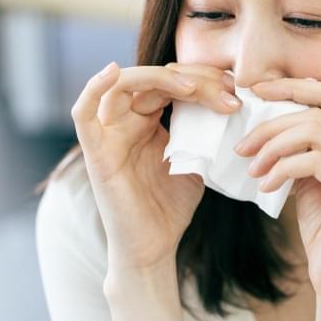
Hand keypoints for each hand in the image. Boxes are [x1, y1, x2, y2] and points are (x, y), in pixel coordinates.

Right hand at [71, 62, 239, 270]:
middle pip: (154, 79)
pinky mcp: (96, 154)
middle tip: (229, 93)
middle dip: (194, 80)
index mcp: (148, 121)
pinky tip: (111, 71)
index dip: (204, 79)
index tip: (237, 92)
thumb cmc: (170, 208)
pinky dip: (93, 88)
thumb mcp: (196, 163)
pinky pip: (82, 114)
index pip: (172, 83)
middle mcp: (126, 122)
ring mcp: (109, 135)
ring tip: (193, 89)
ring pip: (123, 85)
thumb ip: (204, 133)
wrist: (153, 248)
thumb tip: (232, 104)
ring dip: (160, 79)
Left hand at [235, 78, 320, 296]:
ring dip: (274, 147)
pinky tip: (266, 185)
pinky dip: (282, 169)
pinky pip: (314, 161)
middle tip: (242, 146)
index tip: (256, 92)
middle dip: (273, 125)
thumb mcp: (314, 176)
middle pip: (319, 114)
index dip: (293, 87)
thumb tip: (267, 110)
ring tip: (252, 168)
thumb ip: (304, 144)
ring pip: (315, 132)